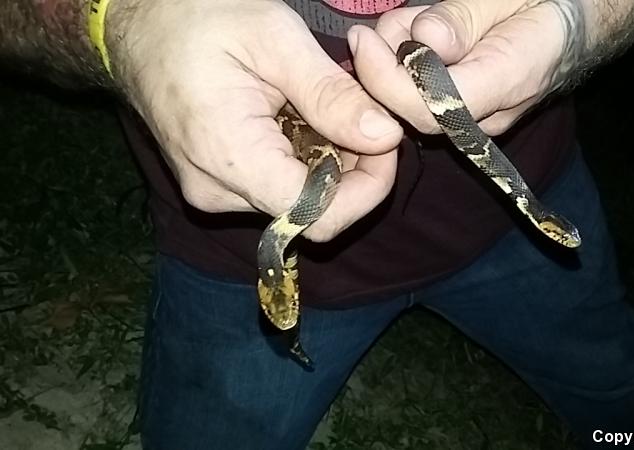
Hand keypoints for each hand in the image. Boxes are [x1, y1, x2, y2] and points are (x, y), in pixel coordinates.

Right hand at [106, 0, 402, 240]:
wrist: (138, 21)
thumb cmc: (197, 17)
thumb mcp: (275, 39)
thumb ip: (331, 95)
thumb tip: (384, 137)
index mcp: (229, 157)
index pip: (318, 217)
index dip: (367, 188)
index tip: (387, 140)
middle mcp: (218, 191)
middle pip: (312, 213)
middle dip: (353, 168)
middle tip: (363, 112)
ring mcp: (214, 190)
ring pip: (297, 201)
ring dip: (329, 160)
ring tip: (324, 105)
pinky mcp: (217, 182)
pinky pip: (275, 186)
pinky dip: (303, 158)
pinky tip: (300, 117)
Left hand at [348, 0, 576, 135]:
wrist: (574, 24)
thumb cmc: (546, 4)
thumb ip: (465, 18)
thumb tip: (425, 39)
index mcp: (509, 81)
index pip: (434, 106)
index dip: (389, 81)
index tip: (363, 41)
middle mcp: (488, 114)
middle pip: (414, 111)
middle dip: (382, 70)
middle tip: (372, 30)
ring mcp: (474, 117)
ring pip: (411, 104)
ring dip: (394, 60)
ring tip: (413, 21)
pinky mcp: (461, 112)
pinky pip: (420, 98)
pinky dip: (406, 64)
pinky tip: (420, 35)